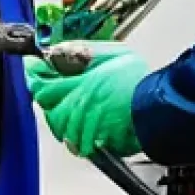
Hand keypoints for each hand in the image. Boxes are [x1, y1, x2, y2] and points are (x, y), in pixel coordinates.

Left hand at [23, 43, 148, 157]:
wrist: (162, 107)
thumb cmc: (141, 81)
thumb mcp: (112, 53)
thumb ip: (83, 52)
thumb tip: (60, 51)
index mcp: (83, 86)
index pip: (42, 86)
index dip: (33, 76)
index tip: (33, 68)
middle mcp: (81, 110)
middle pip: (48, 110)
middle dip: (46, 98)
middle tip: (49, 85)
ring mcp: (89, 129)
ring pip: (60, 128)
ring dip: (59, 116)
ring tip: (68, 104)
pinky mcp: (99, 143)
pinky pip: (77, 142)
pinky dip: (75, 134)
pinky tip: (82, 123)